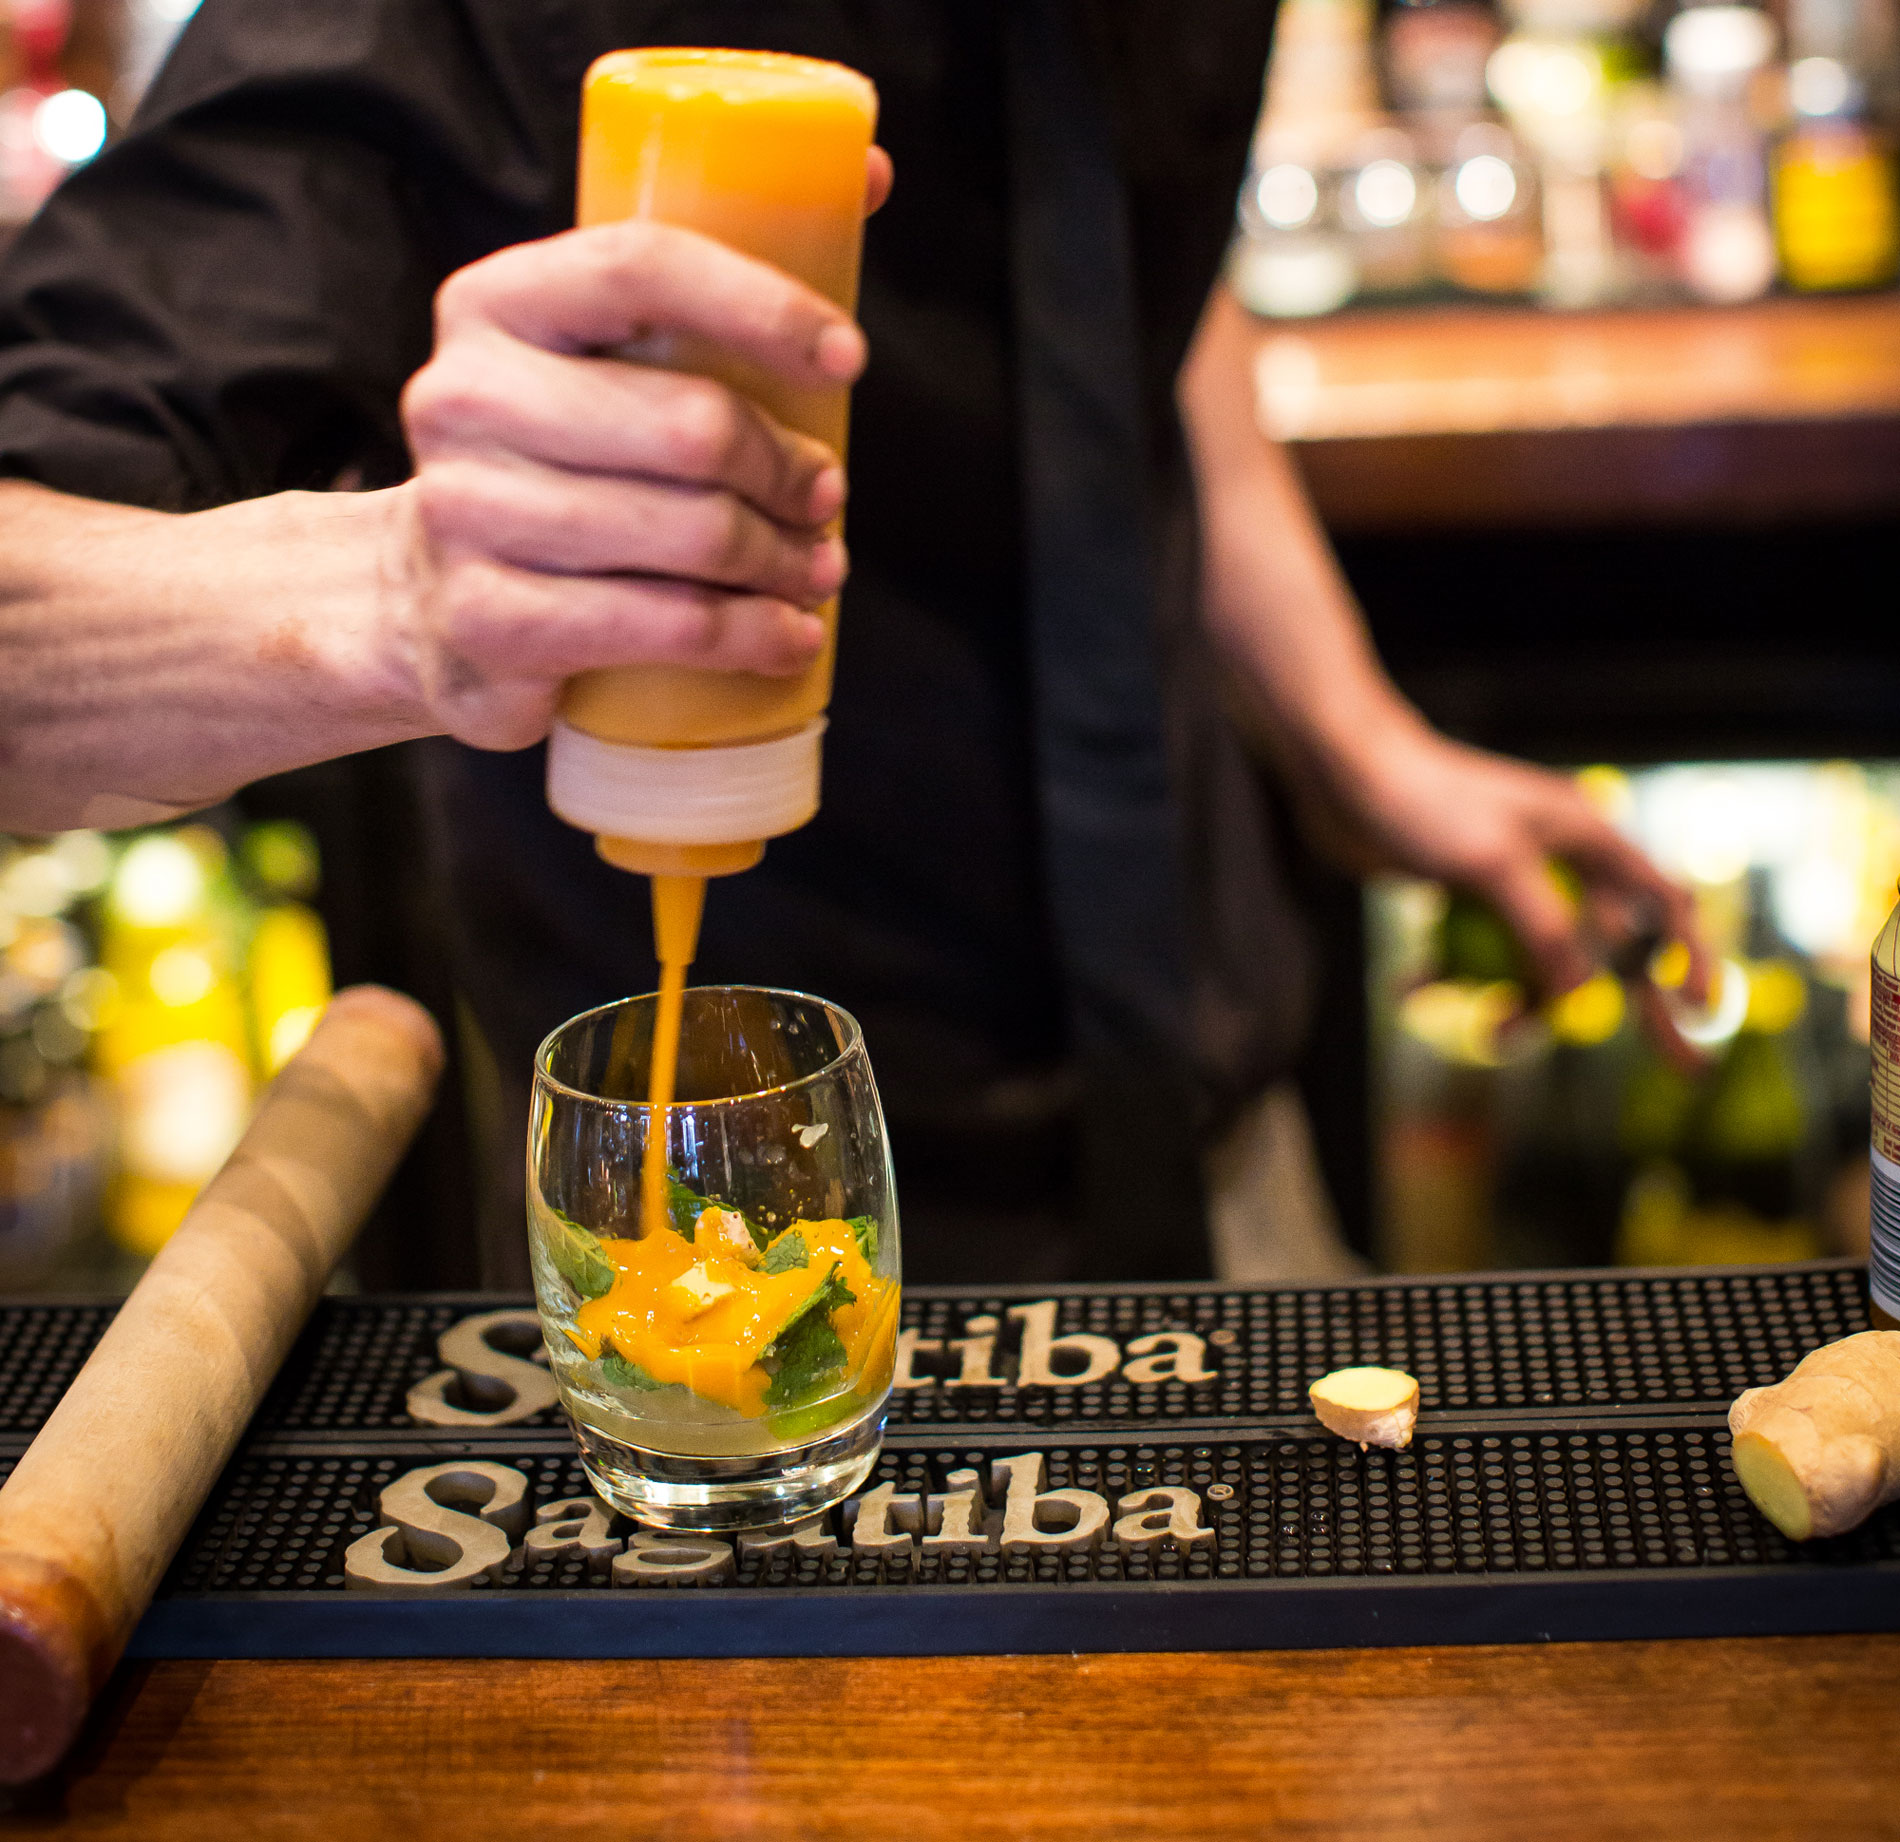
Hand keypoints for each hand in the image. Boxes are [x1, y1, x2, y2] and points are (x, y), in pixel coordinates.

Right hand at [392, 150, 891, 750]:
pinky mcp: (487, 621)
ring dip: (783, 561)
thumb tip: (870, 176)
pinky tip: (789, 638)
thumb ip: (708, 285)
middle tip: (825, 499)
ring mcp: (465, 513)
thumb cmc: (553, 467)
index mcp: (496, 303)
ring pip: (691, 533)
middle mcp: (463, 397)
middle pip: (691, 424)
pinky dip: (750, 636)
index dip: (764, 308)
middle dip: (790, 471)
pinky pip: (662, 626)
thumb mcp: (598, 365)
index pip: (643, 269)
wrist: (422, 603)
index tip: (847, 358)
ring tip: (814, 569)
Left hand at [1293, 708, 1706, 1002]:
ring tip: (1485, 1033)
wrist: (1345, 773)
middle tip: (1676, 1066)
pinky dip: (1455, 976)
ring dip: (1520, 1002)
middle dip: (1629, 1007)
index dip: (1691, 957)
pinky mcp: (1466, 896)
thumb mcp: (1495, 865)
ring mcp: (1513, 880)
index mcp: (1587, 838)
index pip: (1663, 902)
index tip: (1701, 1011)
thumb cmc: (1425, 802)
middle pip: (1612, 946)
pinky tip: (1414, 987)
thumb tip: (1583, 997)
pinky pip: (1480, 953)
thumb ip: (1546, 930)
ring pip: (1541, 961)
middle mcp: (1561, 859)